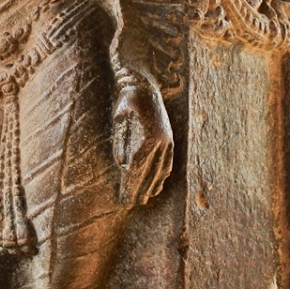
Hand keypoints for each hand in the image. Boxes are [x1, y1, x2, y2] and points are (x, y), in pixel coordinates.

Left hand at [112, 75, 172, 206]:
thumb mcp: (119, 117)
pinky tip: (158, 186)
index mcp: (150, 137)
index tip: (124, 198)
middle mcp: (162, 142)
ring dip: (152, 186)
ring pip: (161, 170)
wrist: (145, 84)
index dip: (131, 185)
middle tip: (129, 204)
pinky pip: (167, 162)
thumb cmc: (127, 100)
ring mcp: (168, 141)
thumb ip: (121, 141)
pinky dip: (162, 175)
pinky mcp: (170, 139)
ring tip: (144, 200)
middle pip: (150, 172)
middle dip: (139, 190)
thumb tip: (123, 165)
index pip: (138, 168)